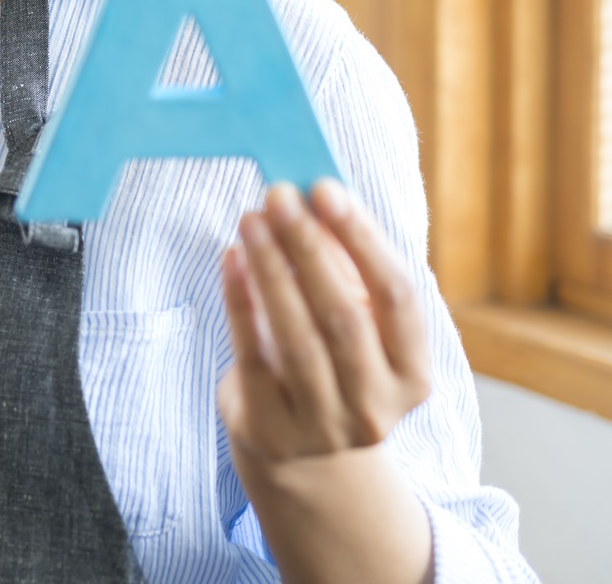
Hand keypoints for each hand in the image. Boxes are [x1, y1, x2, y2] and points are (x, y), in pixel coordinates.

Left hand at [219, 180, 431, 468]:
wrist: (300, 452)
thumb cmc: (331, 364)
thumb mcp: (353, 324)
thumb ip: (344, 270)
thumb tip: (314, 199)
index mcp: (412, 374)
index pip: (398, 298)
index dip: (364, 240)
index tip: (328, 190)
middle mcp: (375, 405)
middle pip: (343, 316)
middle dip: (308, 248)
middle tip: (279, 196)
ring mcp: (324, 424)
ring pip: (297, 337)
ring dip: (271, 270)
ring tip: (251, 219)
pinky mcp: (271, 427)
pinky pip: (251, 354)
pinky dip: (240, 301)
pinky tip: (231, 258)